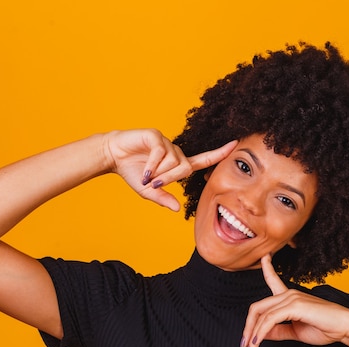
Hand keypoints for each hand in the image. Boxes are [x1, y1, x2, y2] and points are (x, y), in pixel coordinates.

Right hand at [103, 129, 236, 210]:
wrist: (114, 155)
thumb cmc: (133, 172)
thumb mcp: (148, 190)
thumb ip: (163, 198)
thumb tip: (177, 209)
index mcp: (178, 163)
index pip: (204, 159)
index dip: (219, 154)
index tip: (235, 145)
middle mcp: (176, 152)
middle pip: (185, 168)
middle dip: (170, 179)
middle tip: (154, 183)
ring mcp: (167, 142)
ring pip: (173, 161)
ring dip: (159, 172)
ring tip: (146, 175)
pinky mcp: (155, 136)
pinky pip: (161, 152)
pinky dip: (153, 164)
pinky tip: (144, 169)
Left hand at [241, 254, 348, 346]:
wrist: (345, 328)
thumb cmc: (325, 329)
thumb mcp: (296, 331)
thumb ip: (279, 331)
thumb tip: (261, 334)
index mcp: (290, 297)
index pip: (273, 279)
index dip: (267, 268)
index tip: (264, 257)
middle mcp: (289, 294)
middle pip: (258, 307)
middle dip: (248, 326)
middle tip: (245, 344)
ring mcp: (291, 298)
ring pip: (262, 314)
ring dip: (252, 334)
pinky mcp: (294, 306)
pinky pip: (270, 319)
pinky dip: (260, 332)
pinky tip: (257, 343)